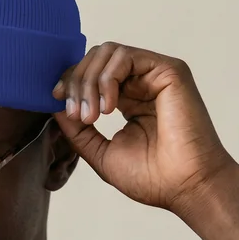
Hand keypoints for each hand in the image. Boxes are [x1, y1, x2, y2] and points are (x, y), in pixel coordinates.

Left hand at [52, 42, 235, 213]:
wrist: (183, 186)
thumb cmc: (151, 177)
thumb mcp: (100, 152)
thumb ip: (77, 130)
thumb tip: (55, 106)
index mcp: (127, 100)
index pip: (91, 74)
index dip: (70, 82)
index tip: (57, 101)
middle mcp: (141, 83)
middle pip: (95, 59)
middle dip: (76, 83)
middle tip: (76, 114)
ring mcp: (154, 75)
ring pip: (106, 52)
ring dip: (89, 82)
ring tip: (91, 116)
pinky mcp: (168, 71)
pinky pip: (125, 57)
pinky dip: (107, 79)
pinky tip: (108, 108)